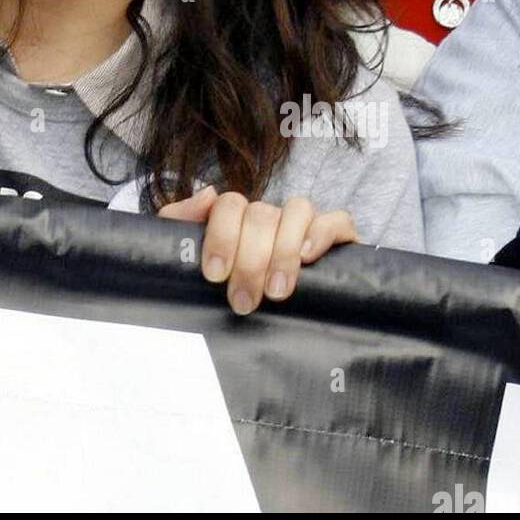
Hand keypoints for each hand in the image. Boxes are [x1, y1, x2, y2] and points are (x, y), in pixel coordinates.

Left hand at [160, 188, 358, 314]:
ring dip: (285, 251)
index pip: (230, 204)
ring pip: (298, 210)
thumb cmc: (225, 285)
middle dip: (251, 261)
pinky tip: (308, 258)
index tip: (215, 274)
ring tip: (275, 291)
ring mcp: (302, 223)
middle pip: (262, 214)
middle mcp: (270, 215)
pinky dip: (322, 233)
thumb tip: (207, 194)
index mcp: (236, 216)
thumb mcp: (192, 255)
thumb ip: (182, 220)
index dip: (222, 236)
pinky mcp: (336, 236)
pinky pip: (337, 220)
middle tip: (243, 301)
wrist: (268, 326)